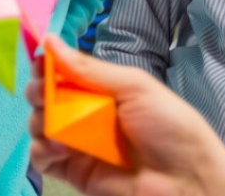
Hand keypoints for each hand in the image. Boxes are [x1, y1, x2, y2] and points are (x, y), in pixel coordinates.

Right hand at [26, 37, 224, 195]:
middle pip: (47, 97)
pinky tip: (57, 149)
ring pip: (40, 125)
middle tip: (42, 94)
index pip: (66, 72)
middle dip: (38, 91)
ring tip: (52, 126)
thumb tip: (51, 42)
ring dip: (38, 121)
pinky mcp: (73, 171)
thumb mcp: (135, 88)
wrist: (185, 181)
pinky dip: (41, 150)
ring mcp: (78, 143)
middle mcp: (87, 113)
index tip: (39, 60)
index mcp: (104, 89)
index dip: (49, 64)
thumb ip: (90, 69)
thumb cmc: (170, 128)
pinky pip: (43, 158)